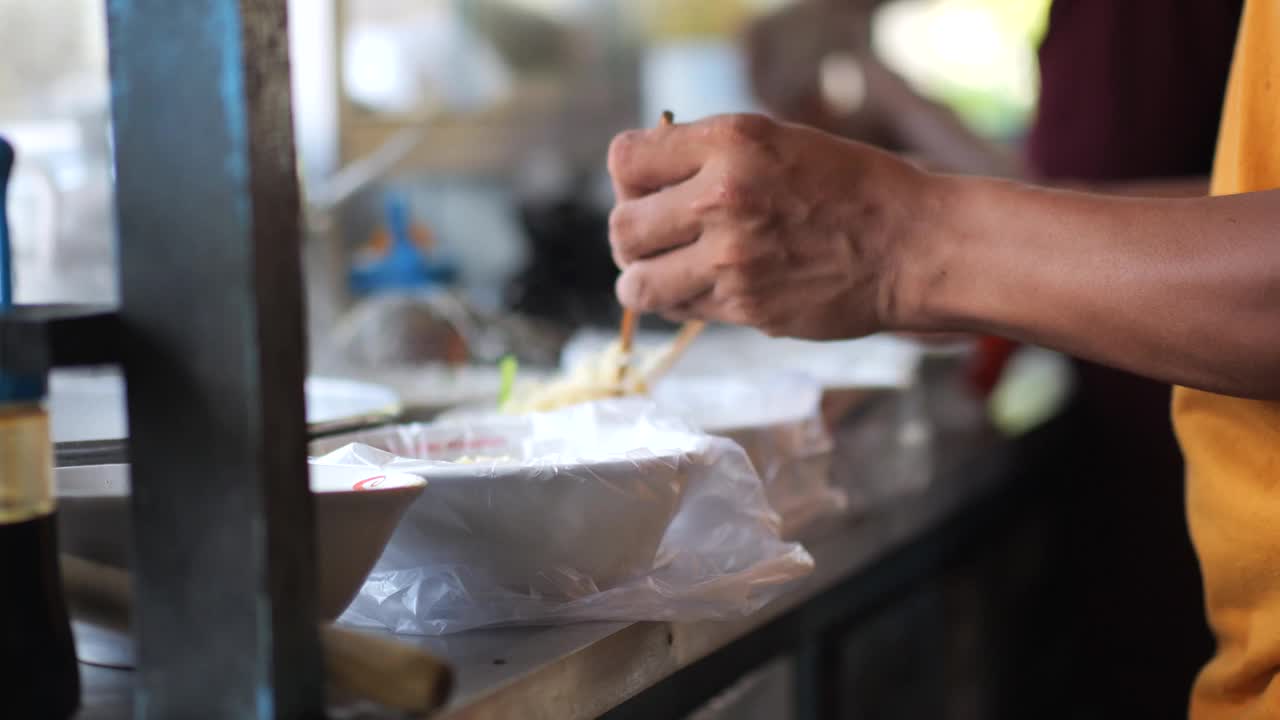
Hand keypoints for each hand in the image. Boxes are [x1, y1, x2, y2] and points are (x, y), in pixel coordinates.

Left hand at [607, 113, 933, 339]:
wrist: (911, 244)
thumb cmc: (849, 188)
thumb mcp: (777, 141)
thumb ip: (707, 155)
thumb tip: (642, 181)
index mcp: (729, 141)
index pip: (625, 160)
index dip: (630, 179)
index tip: (649, 191)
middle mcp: (723, 196)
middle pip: (622, 226)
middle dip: (632, 237)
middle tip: (656, 241)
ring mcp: (731, 257)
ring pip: (637, 283)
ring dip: (644, 281)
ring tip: (666, 275)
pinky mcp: (744, 306)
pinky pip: (679, 310)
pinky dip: (682, 304)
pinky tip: (708, 290)